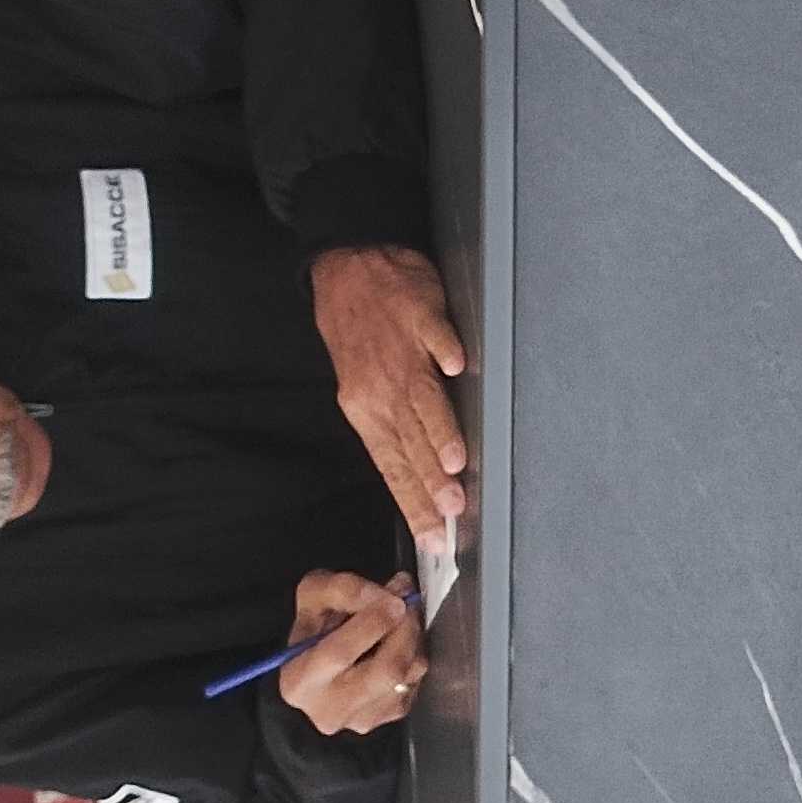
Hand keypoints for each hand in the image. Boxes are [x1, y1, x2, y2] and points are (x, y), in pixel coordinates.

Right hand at [279, 569, 427, 735]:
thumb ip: (344, 589)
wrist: (320, 667)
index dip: (372, 623)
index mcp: (299, 681)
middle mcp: (329, 710)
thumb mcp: (314, 596)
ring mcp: (362, 720)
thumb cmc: (314, 630)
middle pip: (385, 670)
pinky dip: (414, 656)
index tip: (395, 600)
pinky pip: (415, 683)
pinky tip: (400, 642)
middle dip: (404, 630)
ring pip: (406, 676)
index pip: (340, 653)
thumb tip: (388, 595)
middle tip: (408, 601)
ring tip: (402, 617)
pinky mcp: (389, 718)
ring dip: (413, 639)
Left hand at [311, 245, 470, 564]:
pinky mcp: (419, 315)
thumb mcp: (361, 385)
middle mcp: (381, 388)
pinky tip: (456, 367)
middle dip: (428, 481)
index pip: (390, 466)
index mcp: (366, 409)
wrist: (345, 268)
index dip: (410, 501)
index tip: (429, 534)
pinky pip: (434, 334)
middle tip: (449, 512)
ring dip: (439, 432)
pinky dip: (442, 350)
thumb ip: (391, 425)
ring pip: (422, 399)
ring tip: (456, 465)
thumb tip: (419, 470)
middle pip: (409, 442)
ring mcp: (402, 351)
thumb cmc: (357, 329)